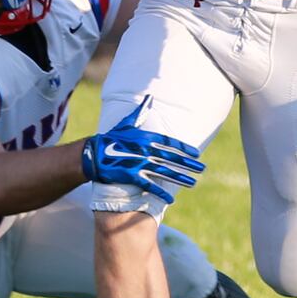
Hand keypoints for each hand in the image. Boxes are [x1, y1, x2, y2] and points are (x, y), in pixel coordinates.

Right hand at [82, 96, 204, 202]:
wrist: (94, 154)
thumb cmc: (111, 137)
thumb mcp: (126, 123)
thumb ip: (140, 112)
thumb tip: (149, 98)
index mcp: (146, 137)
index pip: (171, 143)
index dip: (185, 149)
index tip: (197, 154)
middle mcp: (145, 150)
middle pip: (172, 158)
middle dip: (188, 164)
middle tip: (202, 168)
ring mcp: (139, 164)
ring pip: (164, 172)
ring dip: (180, 178)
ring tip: (193, 183)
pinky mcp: (132, 176)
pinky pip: (150, 186)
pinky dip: (160, 193)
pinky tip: (171, 200)